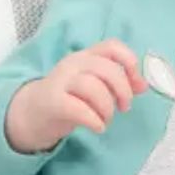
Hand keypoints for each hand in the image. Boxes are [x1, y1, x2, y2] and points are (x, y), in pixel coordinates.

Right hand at [5, 39, 148, 152]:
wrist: (31, 114)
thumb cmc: (68, 99)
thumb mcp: (94, 87)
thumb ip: (116, 83)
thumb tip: (143, 86)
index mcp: (86, 56)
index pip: (112, 47)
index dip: (130, 63)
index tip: (136, 85)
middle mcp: (73, 64)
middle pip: (107, 69)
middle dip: (122, 91)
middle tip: (123, 108)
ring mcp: (61, 82)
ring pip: (93, 87)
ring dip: (107, 107)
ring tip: (106, 119)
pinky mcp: (53, 102)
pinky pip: (79, 109)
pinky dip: (94, 120)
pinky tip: (97, 127)